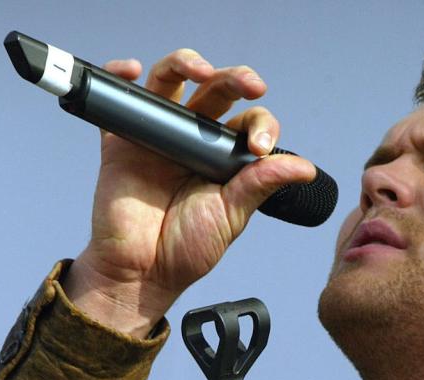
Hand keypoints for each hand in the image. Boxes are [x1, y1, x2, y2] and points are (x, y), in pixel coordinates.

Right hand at [63, 50, 315, 337]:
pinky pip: (118, 99)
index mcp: (224, 156)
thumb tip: (305, 167)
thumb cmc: (186, 248)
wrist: (141, 272)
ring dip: (184, 63)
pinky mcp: (120, 140)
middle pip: (215, 91)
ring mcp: (157, 135)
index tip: (258, 148)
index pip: (249, 123)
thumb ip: (261, 184)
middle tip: (250, 85)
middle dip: (235, 79)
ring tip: (200, 69)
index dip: (260, 126)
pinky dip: (120, 76)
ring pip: (169, 81)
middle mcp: (193, 139)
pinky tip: (132, 71)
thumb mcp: (232, 215)